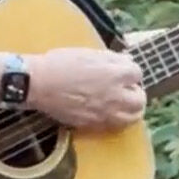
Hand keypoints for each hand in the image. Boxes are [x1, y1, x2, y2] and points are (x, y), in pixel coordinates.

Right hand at [26, 47, 145, 130]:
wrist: (39, 84)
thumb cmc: (61, 63)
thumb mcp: (89, 53)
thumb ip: (112, 59)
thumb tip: (126, 63)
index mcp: (117, 73)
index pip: (137, 73)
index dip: (129, 72)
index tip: (122, 72)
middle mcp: (116, 95)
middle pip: (140, 100)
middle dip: (136, 94)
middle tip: (126, 90)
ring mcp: (106, 112)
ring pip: (132, 117)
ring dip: (130, 110)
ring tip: (121, 105)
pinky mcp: (93, 124)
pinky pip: (113, 125)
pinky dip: (114, 119)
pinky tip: (106, 112)